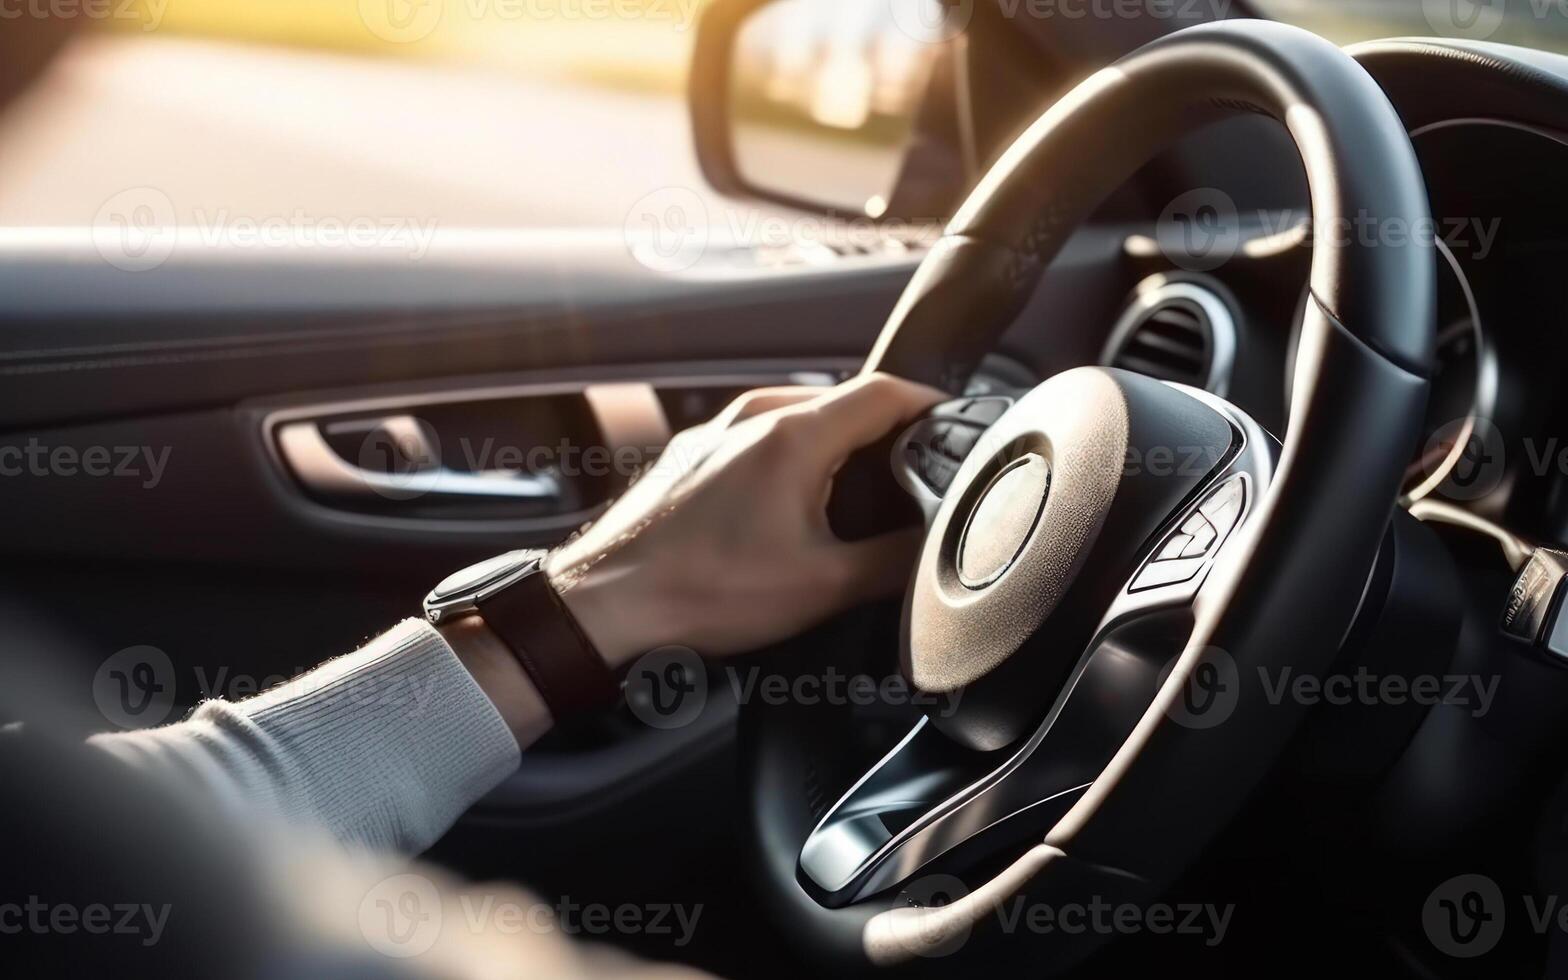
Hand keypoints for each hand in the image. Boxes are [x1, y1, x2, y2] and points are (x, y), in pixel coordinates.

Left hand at [548, 373, 944, 665]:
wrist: (604, 604)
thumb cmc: (697, 591)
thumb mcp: (822, 587)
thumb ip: (893, 562)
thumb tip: (934, 549)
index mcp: (792, 434)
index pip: (886, 391)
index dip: (931, 406)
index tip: (956, 428)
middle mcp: (752, 418)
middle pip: (845, 403)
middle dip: (888, 434)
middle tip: (916, 474)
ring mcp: (716, 433)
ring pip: (799, 421)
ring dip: (837, 449)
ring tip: (856, 499)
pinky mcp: (691, 457)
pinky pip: (759, 442)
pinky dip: (791, 463)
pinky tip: (792, 513)